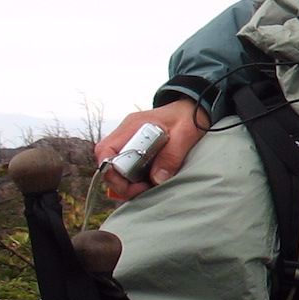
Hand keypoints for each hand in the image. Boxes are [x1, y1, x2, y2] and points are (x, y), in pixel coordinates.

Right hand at [95, 100, 209, 199]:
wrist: (192, 109)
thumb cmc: (188, 117)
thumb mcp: (185, 134)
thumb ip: (171, 156)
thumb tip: (156, 179)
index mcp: (132, 126)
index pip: (106, 151)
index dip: (113, 172)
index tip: (135, 184)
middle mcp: (124, 134)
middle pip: (106, 162)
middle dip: (120, 182)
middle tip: (143, 189)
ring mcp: (128, 142)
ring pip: (113, 167)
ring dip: (126, 182)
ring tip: (147, 187)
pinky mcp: (134, 150)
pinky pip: (124, 168)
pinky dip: (132, 179)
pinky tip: (148, 183)